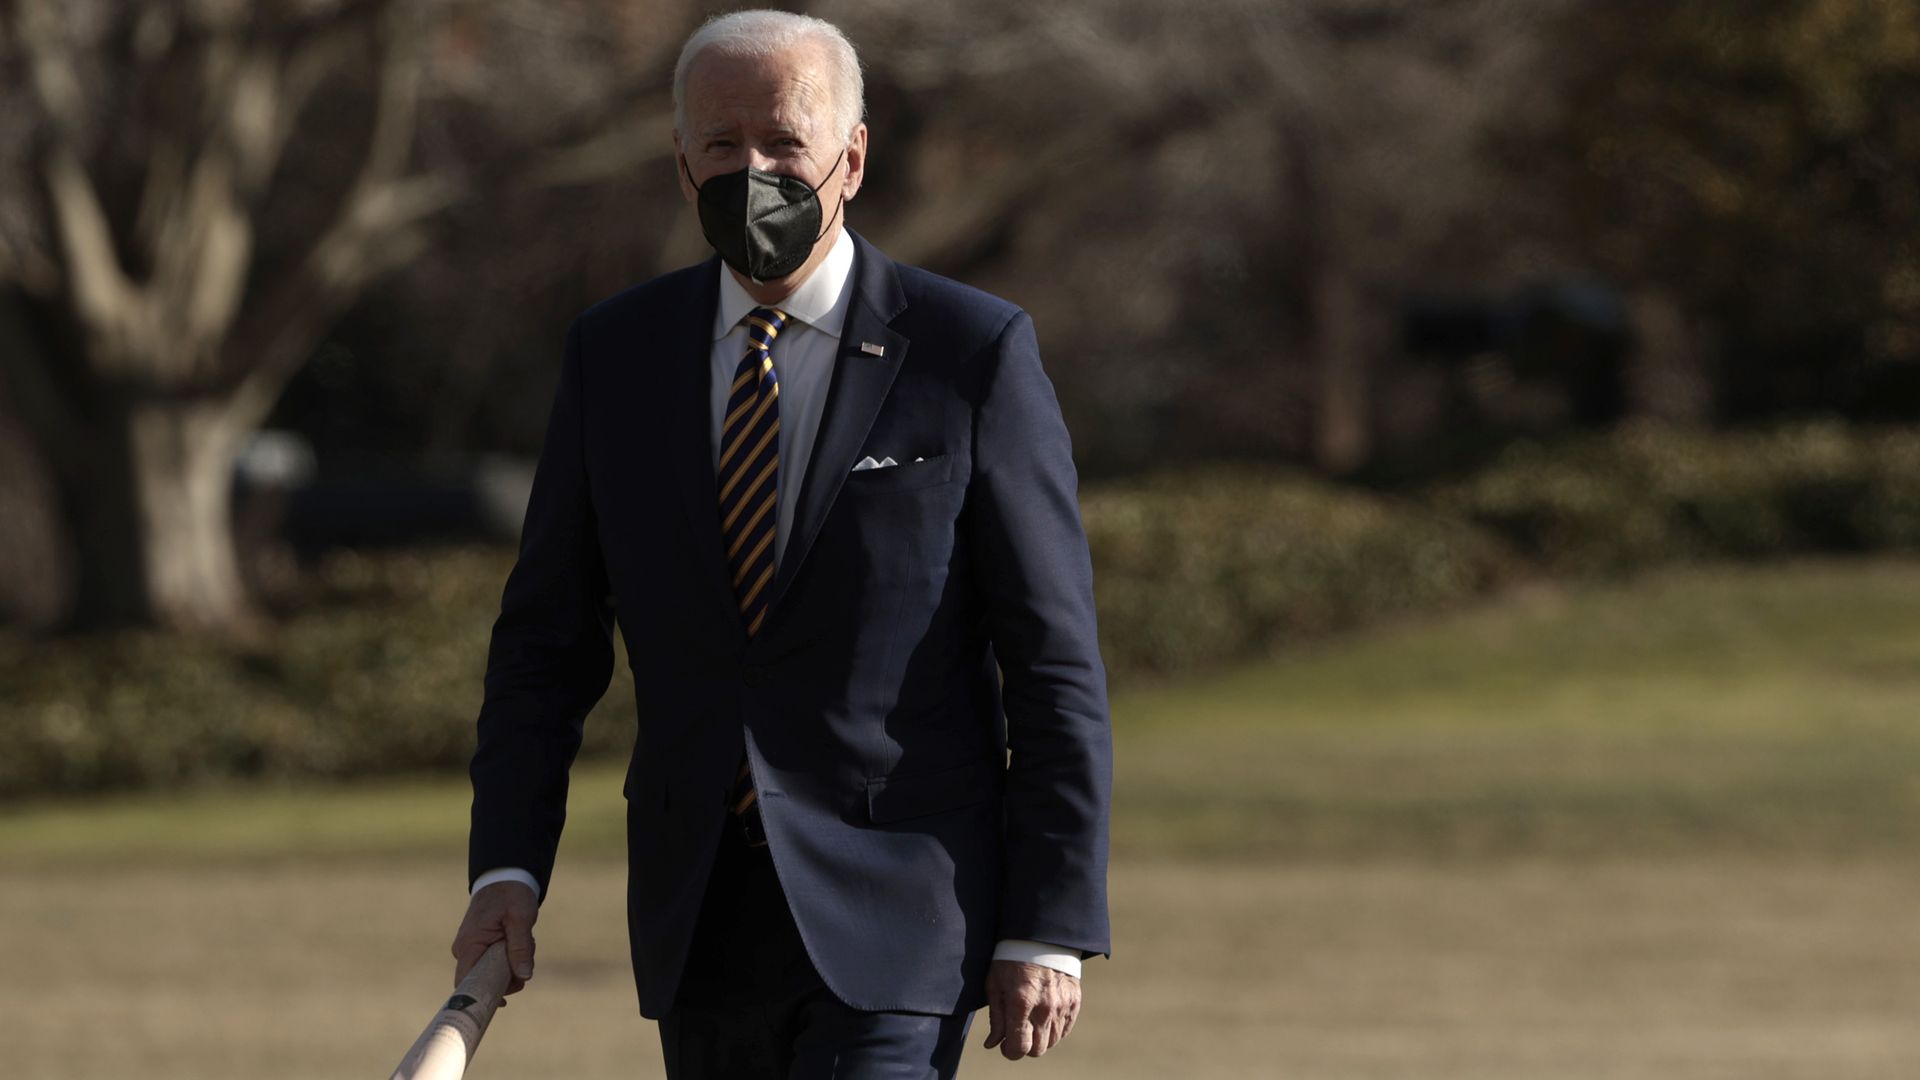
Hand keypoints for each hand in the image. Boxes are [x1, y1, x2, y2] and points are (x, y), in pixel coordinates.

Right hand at [451, 881, 537, 1005]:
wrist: (506, 876)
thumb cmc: (511, 895)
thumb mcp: (520, 919)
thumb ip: (521, 947)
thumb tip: (524, 976)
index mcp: (469, 945)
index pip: (466, 984)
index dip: (481, 998)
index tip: (503, 1003)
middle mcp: (465, 950)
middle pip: (484, 981)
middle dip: (508, 975)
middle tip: (525, 958)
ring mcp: (472, 949)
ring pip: (493, 972)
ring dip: (513, 964)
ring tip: (525, 941)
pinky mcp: (480, 947)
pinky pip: (495, 962)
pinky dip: (511, 957)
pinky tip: (521, 941)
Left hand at [983, 959, 1080, 1059]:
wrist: (1040, 936)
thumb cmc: (1011, 959)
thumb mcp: (995, 985)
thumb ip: (996, 1017)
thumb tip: (992, 1043)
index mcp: (1021, 1003)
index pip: (1019, 1047)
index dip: (1010, 1051)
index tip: (1005, 1045)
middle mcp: (1044, 1008)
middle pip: (1037, 1049)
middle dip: (1024, 1046)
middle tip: (1017, 1033)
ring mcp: (1062, 1005)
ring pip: (1052, 1042)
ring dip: (1040, 1038)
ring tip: (1030, 1022)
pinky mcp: (1074, 1001)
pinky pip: (1065, 1029)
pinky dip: (1054, 1029)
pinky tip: (1044, 1017)